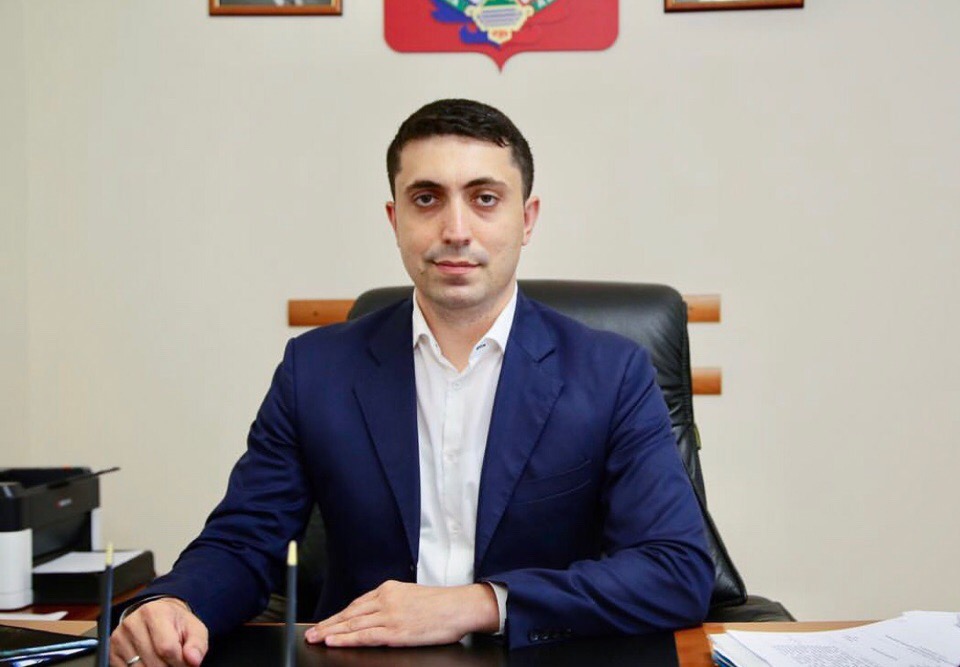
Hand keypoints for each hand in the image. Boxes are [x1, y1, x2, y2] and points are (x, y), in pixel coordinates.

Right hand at [110, 597, 208, 666]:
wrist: (156, 616)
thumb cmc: (176, 624)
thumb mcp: (193, 629)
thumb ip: (197, 644)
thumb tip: (194, 661)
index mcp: (154, 613)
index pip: (167, 648)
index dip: (179, 662)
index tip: (186, 662)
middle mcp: (132, 624)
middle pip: (153, 662)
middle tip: (175, 663)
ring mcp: (119, 639)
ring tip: (165, 662)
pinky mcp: (111, 652)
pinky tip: (151, 664)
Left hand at [305, 581, 498, 646]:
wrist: (459, 607)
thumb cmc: (441, 605)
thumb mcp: (412, 595)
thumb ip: (393, 603)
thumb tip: (377, 615)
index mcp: (389, 589)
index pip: (357, 604)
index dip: (338, 615)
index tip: (325, 622)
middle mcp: (386, 599)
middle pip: (350, 613)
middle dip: (328, 624)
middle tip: (310, 632)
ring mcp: (389, 615)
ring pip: (353, 624)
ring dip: (331, 632)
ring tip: (316, 638)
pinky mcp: (395, 631)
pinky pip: (364, 636)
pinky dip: (346, 638)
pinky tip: (334, 641)